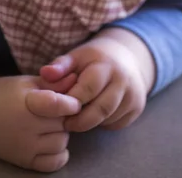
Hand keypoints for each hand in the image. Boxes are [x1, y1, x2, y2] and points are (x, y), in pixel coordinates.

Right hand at [0, 74, 80, 171]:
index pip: (55, 105)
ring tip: (50, 124)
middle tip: (55, 110)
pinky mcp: (25, 162)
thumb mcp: (28, 82)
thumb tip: (76, 78)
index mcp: (25, 103)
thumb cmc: (7, 94)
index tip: (73, 100)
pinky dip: (58, 153)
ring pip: (61, 142)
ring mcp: (25, 147)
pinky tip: (51, 141)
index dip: (70, 102)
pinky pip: (54, 163)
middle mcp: (25, 127)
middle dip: (64, 116)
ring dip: (61, 133)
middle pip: (62, 123)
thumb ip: (53, 82)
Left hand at [39, 29, 155, 132]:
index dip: (71, 102)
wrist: (126, 58)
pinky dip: (102, 124)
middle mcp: (124, 80)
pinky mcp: (137, 108)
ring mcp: (133, 95)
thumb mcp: (76, 56)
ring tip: (77, 118)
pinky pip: (116, 124)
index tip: (58, 108)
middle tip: (65, 123)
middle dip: (80, 120)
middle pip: (101, 109)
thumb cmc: (93, 59)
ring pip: (109, 119)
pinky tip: (93, 116)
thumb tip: (44, 74)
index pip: (88, 89)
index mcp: (106, 65)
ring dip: (91, 123)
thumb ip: (60, 66)